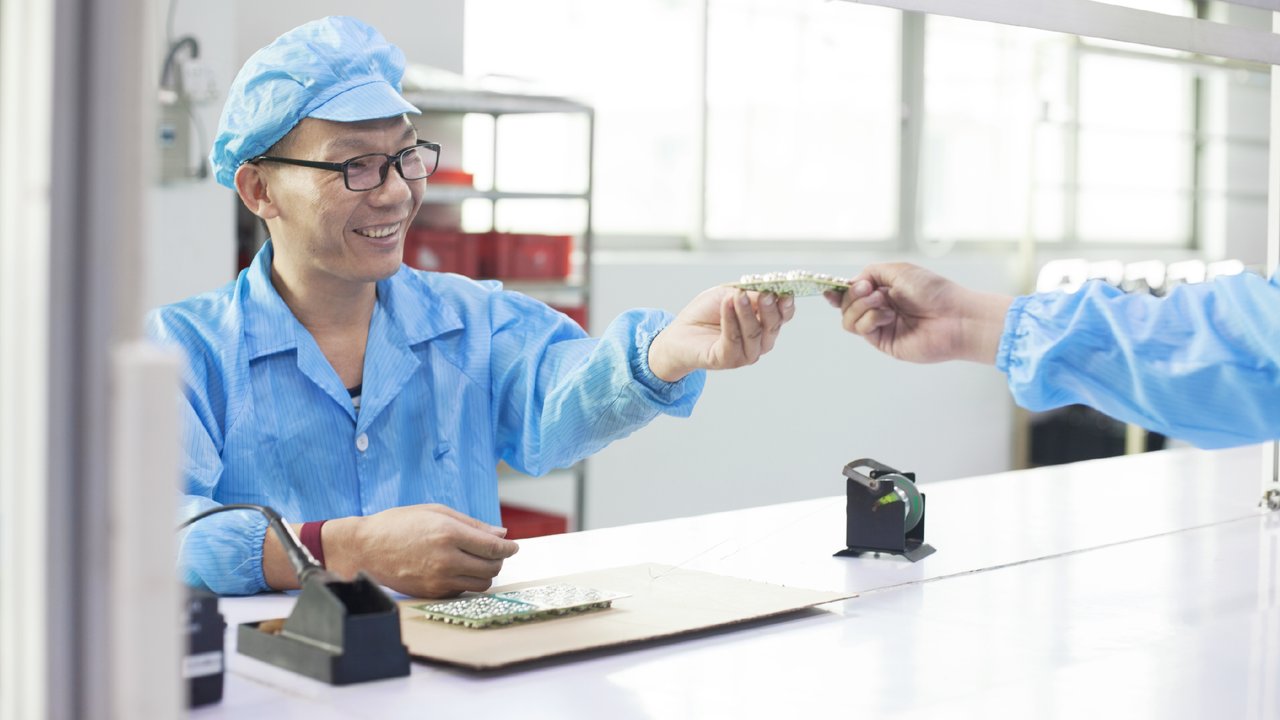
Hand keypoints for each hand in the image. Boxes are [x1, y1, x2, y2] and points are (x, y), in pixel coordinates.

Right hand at [326, 504, 519, 597]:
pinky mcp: (432, 593)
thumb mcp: (436, 512)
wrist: (365, 548)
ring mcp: (439, 579)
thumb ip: (472, 524)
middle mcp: (446, 559)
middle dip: (499, 559)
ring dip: (486, 573)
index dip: (509, 548)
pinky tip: (459, 569)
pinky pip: (463, 591)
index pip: (493, 547)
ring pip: (481, 584)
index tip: (514, 547)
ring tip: (478, 561)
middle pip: (492, 567)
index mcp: (449, 534)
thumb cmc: (400, 524)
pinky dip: (468, 581)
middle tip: (494, 552)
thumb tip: (501, 534)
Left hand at [647, 286, 795, 381]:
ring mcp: (745, 354)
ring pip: (754, 334)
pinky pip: (733, 340)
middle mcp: (759, 342)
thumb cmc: (706, 313)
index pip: (783, 316)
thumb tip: (767, 292)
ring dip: (747, 313)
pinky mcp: (727, 360)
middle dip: (770, 308)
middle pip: (772, 326)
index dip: (786, 304)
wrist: (680, 332)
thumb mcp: (728, 295)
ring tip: (738, 296)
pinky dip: (730, 320)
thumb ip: (749, 294)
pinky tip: (727, 304)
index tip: (785, 290)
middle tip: (765, 293)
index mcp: (764, 324)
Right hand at [823, 263, 1011, 364]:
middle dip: (852, 295)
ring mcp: (881, 326)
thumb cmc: (933, 291)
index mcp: (884, 290)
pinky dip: (870, 319)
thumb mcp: (898, 270)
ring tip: (882, 303)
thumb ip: (870, 273)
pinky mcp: (883, 342)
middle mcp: (880, 308)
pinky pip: (861, 330)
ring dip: (860, 307)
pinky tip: (888, 315)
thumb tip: (852, 283)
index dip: (838, 290)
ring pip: (848, 319)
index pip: (852, 292)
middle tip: (869, 290)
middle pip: (845, 305)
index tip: (830, 288)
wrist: (954, 317)